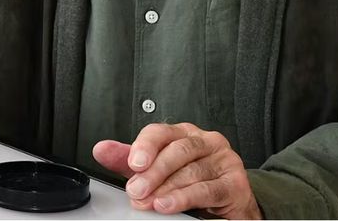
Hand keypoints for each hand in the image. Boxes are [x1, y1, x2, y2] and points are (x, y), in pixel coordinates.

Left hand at [93, 123, 260, 218]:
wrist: (230, 204)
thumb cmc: (194, 183)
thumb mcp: (157, 171)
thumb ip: (130, 160)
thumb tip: (102, 149)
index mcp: (184, 134)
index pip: (161, 132)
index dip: (145, 145)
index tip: (132, 164)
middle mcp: (205, 142)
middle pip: (177, 150)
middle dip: (153, 172)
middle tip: (136, 190)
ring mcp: (223, 160)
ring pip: (192, 171)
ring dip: (166, 188)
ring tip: (150, 202)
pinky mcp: (235, 182)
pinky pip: (208, 189)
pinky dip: (185, 198)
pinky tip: (168, 205)